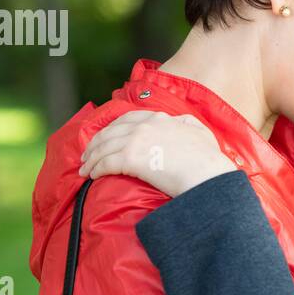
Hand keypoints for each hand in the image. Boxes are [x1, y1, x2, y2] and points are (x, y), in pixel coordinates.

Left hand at [79, 111, 235, 195]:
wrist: (207, 174)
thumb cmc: (208, 159)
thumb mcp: (201, 132)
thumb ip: (188, 124)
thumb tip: (182, 122)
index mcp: (160, 118)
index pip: (128, 118)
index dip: (113, 128)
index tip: (106, 136)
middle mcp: (145, 126)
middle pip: (110, 132)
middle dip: (96, 143)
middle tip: (87, 154)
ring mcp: (136, 140)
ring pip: (104, 147)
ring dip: (91, 158)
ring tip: (85, 169)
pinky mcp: (130, 159)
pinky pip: (105, 163)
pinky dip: (96, 169)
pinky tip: (92, 176)